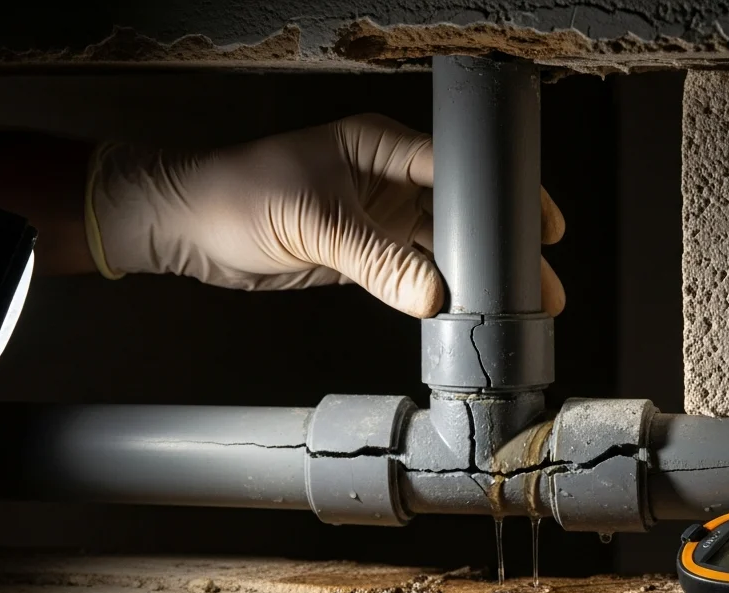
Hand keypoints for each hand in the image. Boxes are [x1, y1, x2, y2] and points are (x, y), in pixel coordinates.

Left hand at [88, 114, 566, 317]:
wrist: (187, 229)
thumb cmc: (235, 196)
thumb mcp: (315, 224)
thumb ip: (377, 261)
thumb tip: (433, 294)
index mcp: (379, 146)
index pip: (458, 167)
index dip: (502, 198)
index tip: (541, 228)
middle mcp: (384, 178)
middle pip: (460, 213)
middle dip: (499, 247)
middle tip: (539, 282)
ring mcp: (375, 217)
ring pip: (439, 248)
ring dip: (472, 276)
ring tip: (514, 306)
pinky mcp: (362, 254)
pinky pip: (410, 274)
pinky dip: (435, 294)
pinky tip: (464, 311)